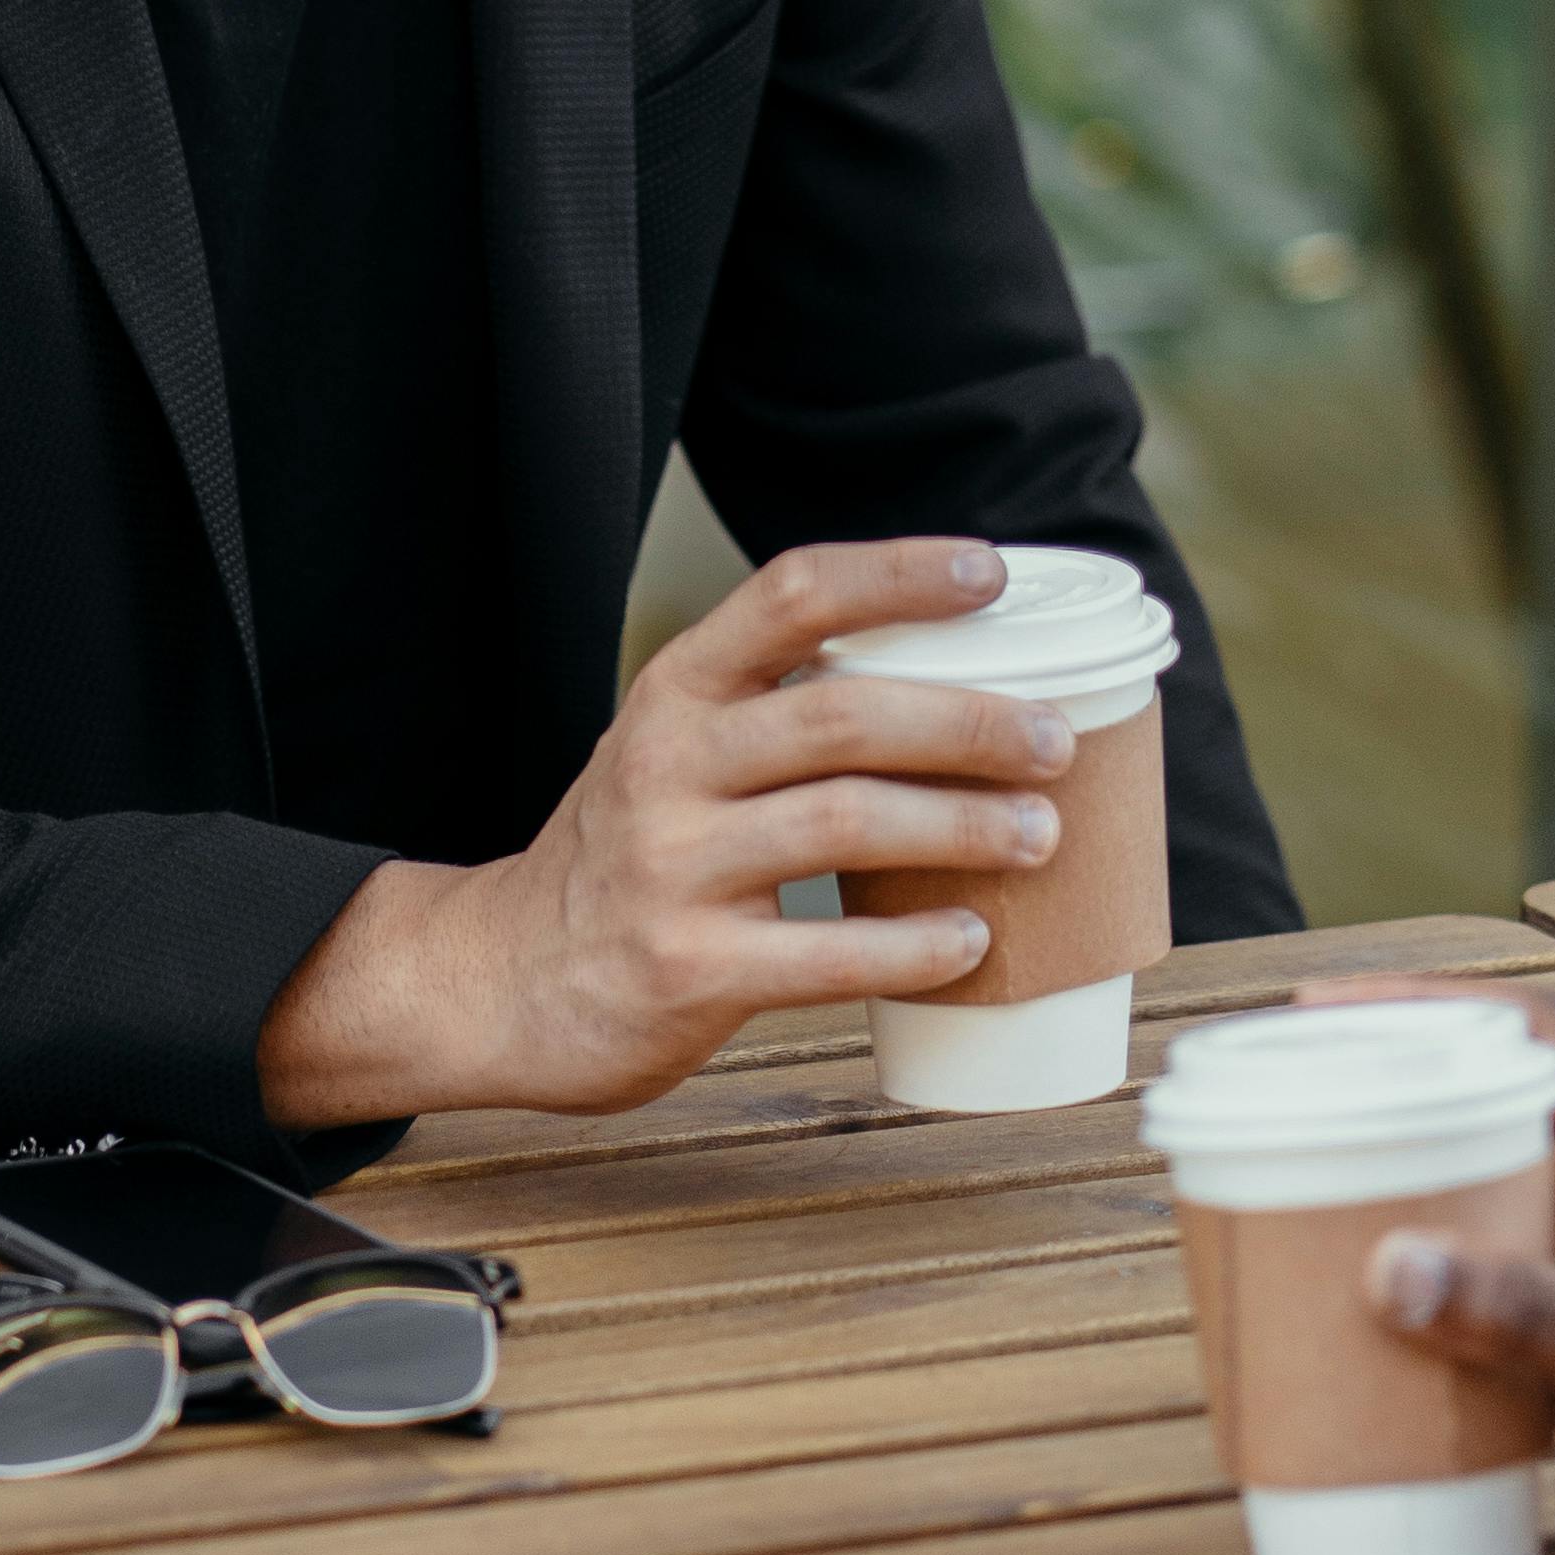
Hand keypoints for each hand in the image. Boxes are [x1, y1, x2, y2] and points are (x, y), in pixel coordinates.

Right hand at [258, 540, 1063, 1121]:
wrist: (500, 981)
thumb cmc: (630, 857)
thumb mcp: (674, 752)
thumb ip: (778, 714)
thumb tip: (962, 683)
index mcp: (676, 690)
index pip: (791, 593)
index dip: (898, 573)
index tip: (992, 575)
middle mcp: (668, 762)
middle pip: (842, 713)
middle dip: (968, 721)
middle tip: (1054, 741)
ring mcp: (671, 866)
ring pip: (845, 822)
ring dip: (962, 825)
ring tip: (1040, 835)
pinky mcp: (685, 968)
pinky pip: (826, 954)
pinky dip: (914, 947)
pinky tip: (972, 941)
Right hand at [1369, 1004, 1554, 1554]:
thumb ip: (1537, 1319)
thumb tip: (1386, 1264)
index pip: (1543, 1040)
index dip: (1430, 1009)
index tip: (1324, 1017)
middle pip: (1524, 1128)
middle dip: (1417, 1113)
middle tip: (1305, 1131)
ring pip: (1535, 1232)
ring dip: (1446, 1227)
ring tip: (1335, 1240)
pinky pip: (1554, 1330)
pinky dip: (1486, 1338)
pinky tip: (1428, 1376)